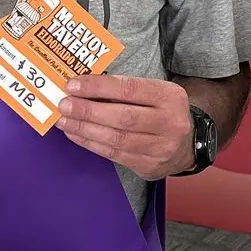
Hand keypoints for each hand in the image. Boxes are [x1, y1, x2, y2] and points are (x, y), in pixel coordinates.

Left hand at [56, 75, 193, 180]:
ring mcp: (160, 148)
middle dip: (88, 111)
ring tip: (64, 121)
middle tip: (64, 104)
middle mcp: (169, 123)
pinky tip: (76, 134)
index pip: (130, 89)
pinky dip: (91, 144)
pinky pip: (114, 154)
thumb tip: (83, 86)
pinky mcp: (148, 165)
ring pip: (116, 139)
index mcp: (170, 97)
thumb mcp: (154, 92)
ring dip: (84, 130)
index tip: (74, 85)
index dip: (99, 87)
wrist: (186, 145)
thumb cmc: (161, 111)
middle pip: (122, 117)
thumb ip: (125, 88)